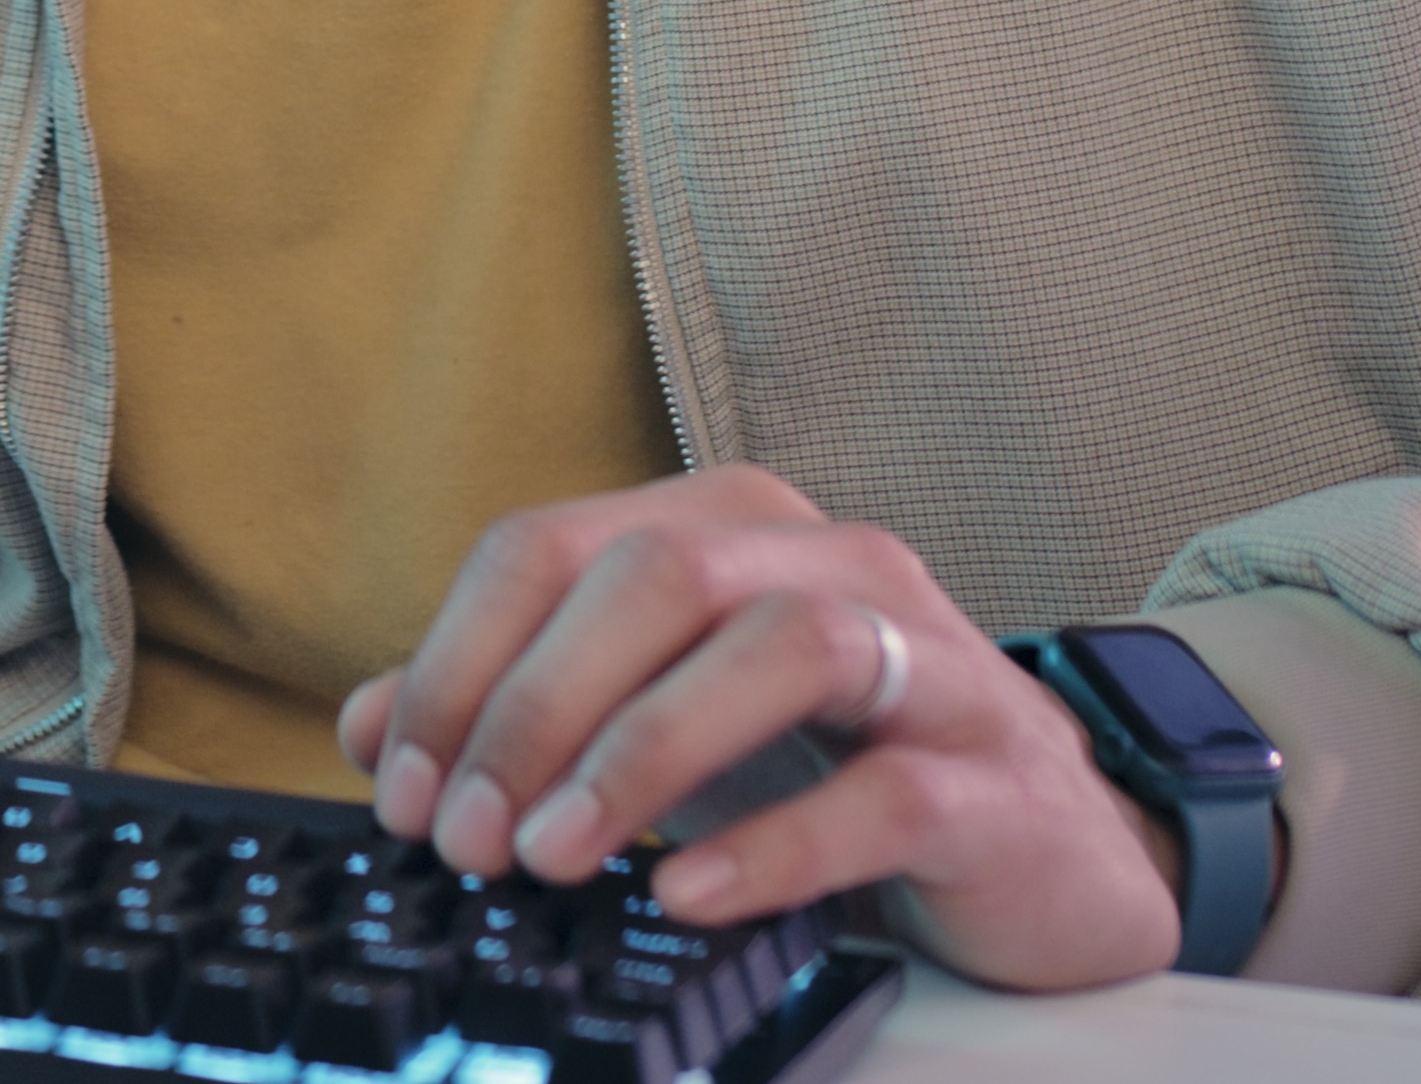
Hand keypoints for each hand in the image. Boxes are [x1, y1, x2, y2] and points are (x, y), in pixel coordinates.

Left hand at [328, 465, 1189, 991]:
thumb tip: (370, 724)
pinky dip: (774, 843)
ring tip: (556, 857)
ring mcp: (925, 659)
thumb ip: (523, 712)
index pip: (554, 546)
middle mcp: (831, 562)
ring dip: (641, 753)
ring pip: (777, 646)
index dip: (457, 662)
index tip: (401, 784)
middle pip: (654, 576)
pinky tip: (690, 891)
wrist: (1050, 850)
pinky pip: (884, 792)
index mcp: (733, 529)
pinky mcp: (994, 775)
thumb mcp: (666, 726)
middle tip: (465, 836)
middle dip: (533, 707)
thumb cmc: (840, 768)